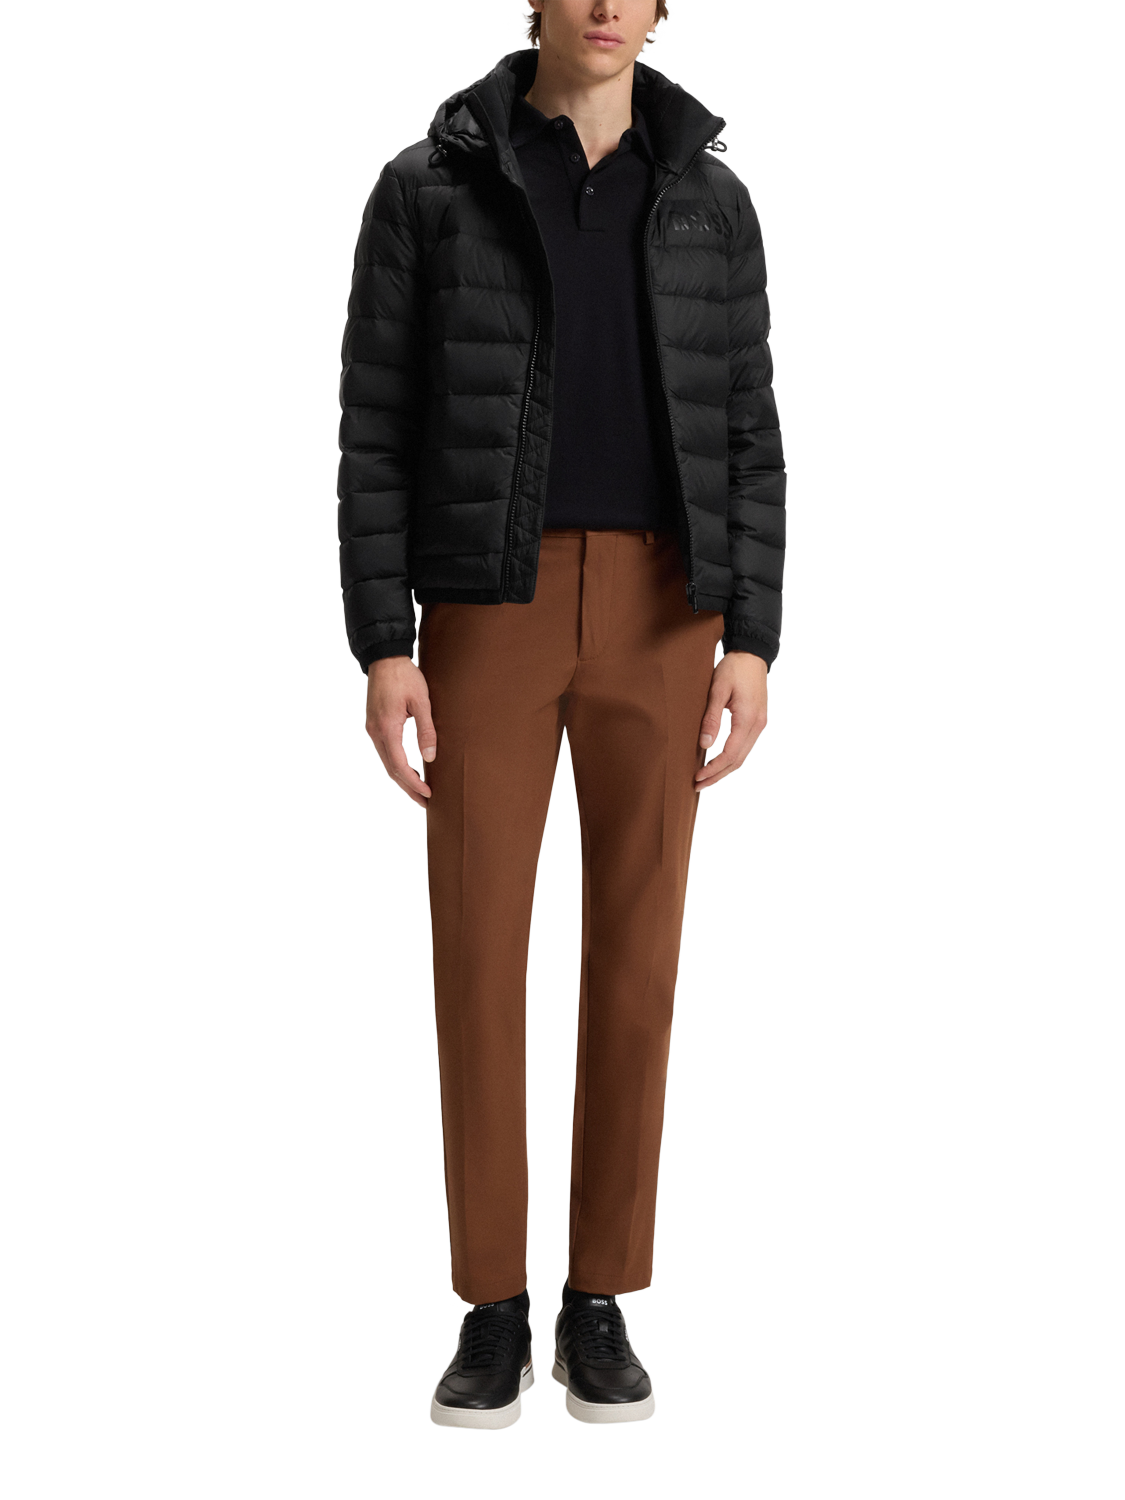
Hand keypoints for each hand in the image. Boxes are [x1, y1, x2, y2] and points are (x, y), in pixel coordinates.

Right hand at [365, 656, 436, 807]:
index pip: (399, 765)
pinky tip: (409, 769)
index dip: (413, 783)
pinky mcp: (373, 724)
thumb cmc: (405, 676)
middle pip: (390, 769)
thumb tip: (430, 758)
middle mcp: (375, 732)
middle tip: (425, 802)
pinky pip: (385, 751)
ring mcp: (372, 729)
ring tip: (419, 790)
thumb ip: (426, 731)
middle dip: (408, 787)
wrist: (384, 657)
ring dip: (402, 778)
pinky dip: (396, 764)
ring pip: (386, 762)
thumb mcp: (422, 702)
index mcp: (386, 728)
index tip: (428, 794)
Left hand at [695, 651, 767, 788]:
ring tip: (706, 778)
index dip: (714, 769)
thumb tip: (705, 744)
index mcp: (748, 719)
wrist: (753, 653)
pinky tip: (718, 761)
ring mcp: (759, 724)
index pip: (731, 754)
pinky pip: (745, 746)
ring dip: (724, 769)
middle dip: (718, 776)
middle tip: (697, 785)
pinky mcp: (757, 721)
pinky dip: (731, 758)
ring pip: (743, 756)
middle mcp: (757, 725)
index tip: (697, 777)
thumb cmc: (734, 668)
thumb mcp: (718, 689)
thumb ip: (711, 717)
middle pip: (738, 761)